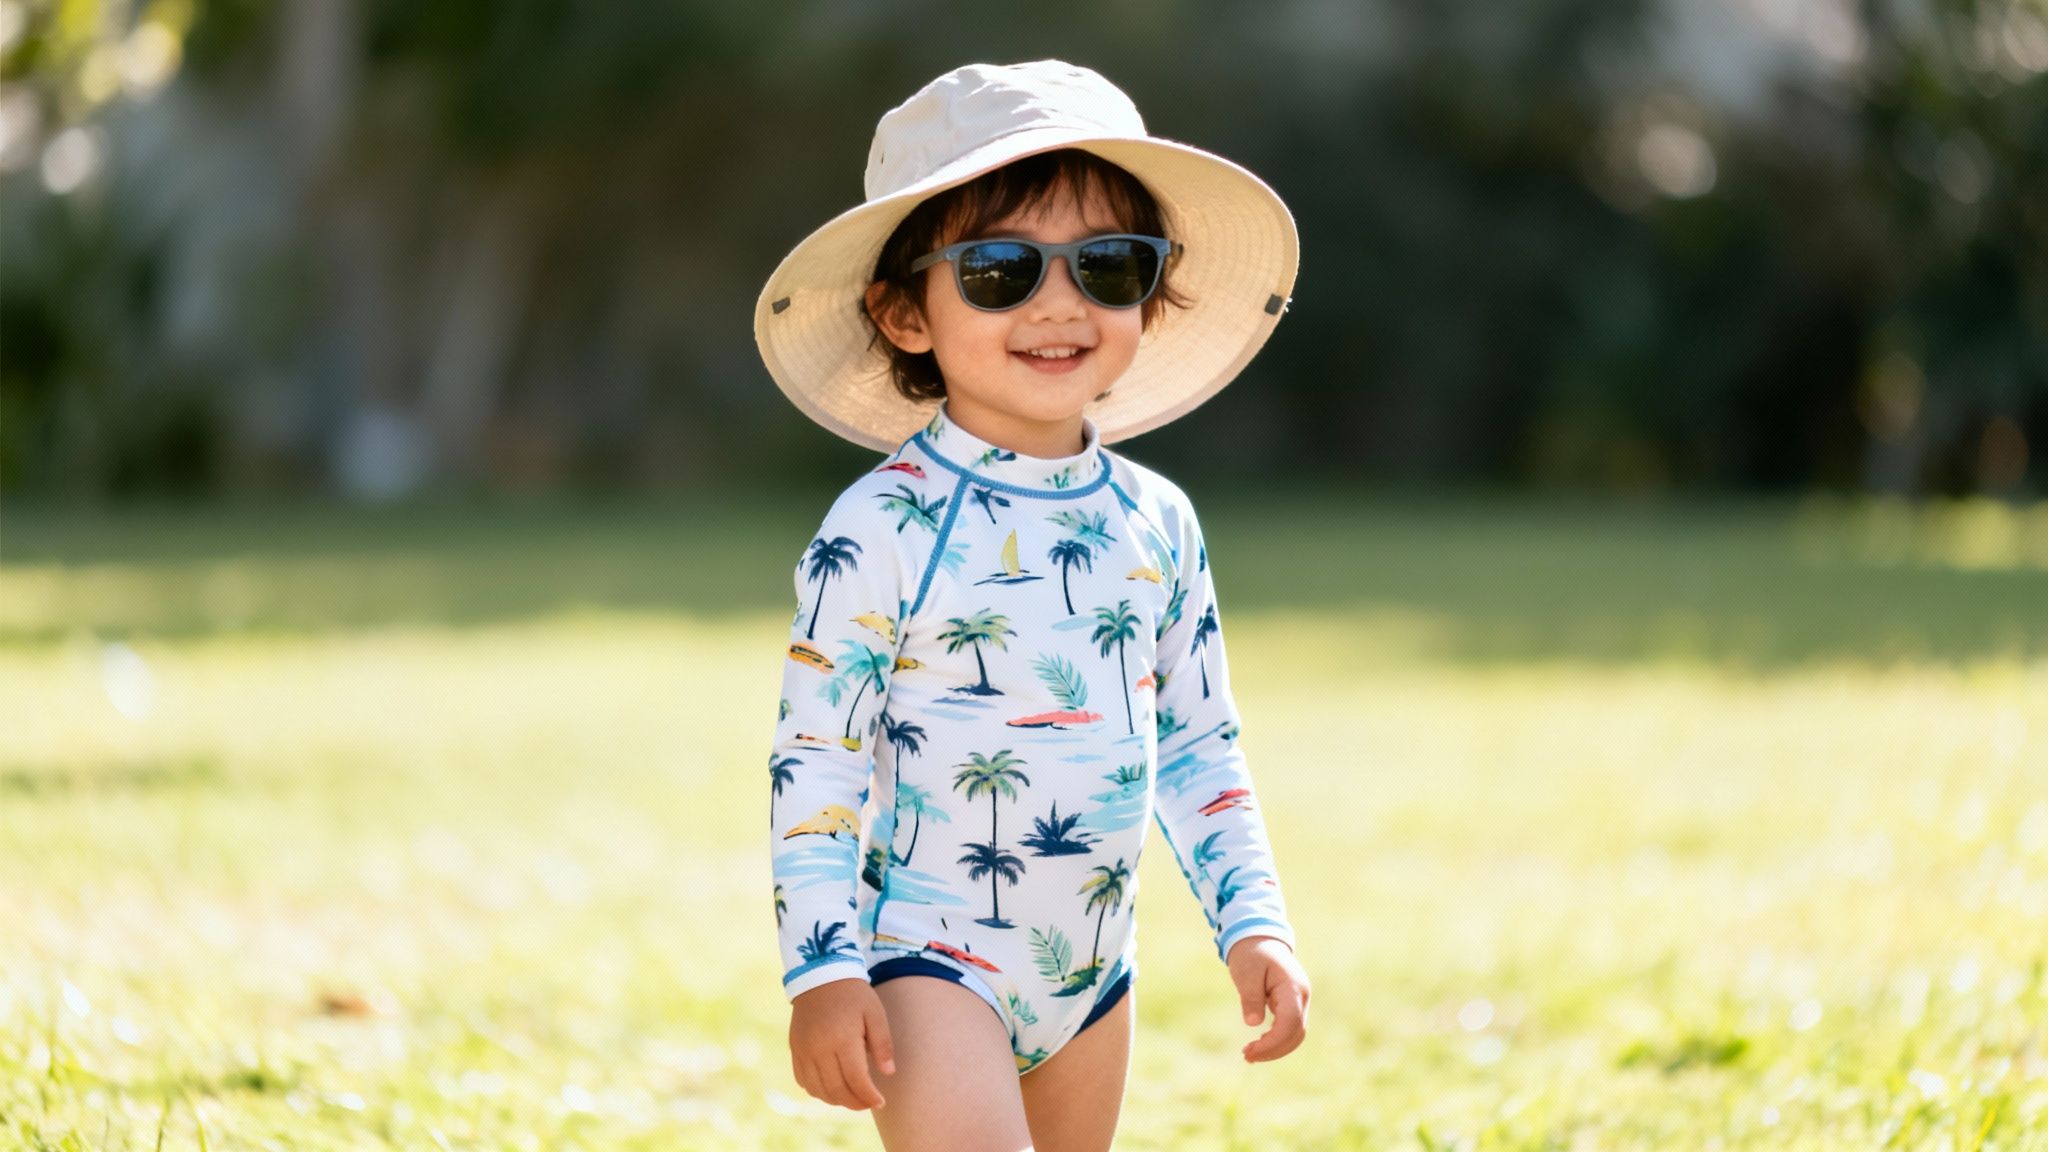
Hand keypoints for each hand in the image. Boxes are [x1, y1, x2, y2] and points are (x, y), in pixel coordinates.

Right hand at [789, 977, 895, 1109]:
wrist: (821, 975)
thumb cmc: (854, 995)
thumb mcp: (875, 1014)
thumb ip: (883, 1044)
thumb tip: (888, 1074)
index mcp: (842, 1038)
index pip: (856, 1079)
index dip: (869, 1096)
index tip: (880, 1102)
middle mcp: (819, 1047)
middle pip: (837, 1089)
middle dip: (855, 1102)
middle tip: (868, 1104)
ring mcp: (804, 1050)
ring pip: (818, 1090)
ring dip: (836, 1100)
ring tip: (852, 1098)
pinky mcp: (795, 1049)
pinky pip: (803, 1081)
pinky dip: (818, 1091)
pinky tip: (832, 1088)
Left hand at [1226, 935, 1309, 1062]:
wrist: (1259, 939)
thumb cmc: (1251, 953)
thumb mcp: (1246, 972)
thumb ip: (1251, 997)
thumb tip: (1253, 1023)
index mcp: (1292, 987)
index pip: (1290, 1022)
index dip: (1273, 1042)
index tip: (1250, 1052)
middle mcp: (1301, 996)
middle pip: (1296, 1033)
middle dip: (1273, 1050)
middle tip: (1246, 1056)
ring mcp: (1300, 1001)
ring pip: (1296, 1034)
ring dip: (1276, 1048)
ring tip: (1249, 1053)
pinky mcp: (1293, 1005)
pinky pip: (1290, 1028)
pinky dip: (1277, 1040)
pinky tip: (1259, 1045)